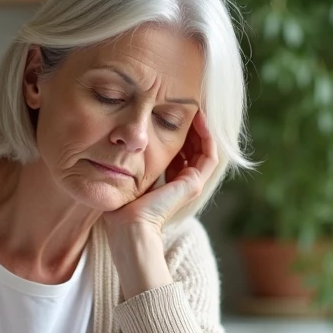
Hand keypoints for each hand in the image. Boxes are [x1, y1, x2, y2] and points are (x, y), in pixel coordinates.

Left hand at [102, 111, 218, 237]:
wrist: (130, 224)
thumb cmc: (122, 205)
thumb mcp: (129, 176)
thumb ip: (133, 163)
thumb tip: (126, 142)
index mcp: (169, 184)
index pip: (180, 154)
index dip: (179, 134)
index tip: (170, 115)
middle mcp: (183, 183)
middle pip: (193, 149)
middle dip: (190, 128)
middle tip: (186, 108)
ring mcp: (191, 184)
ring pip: (203, 149)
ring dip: (201, 129)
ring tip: (195, 109)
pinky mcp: (194, 183)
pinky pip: (209, 155)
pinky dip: (207, 136)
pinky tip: (199, 118)